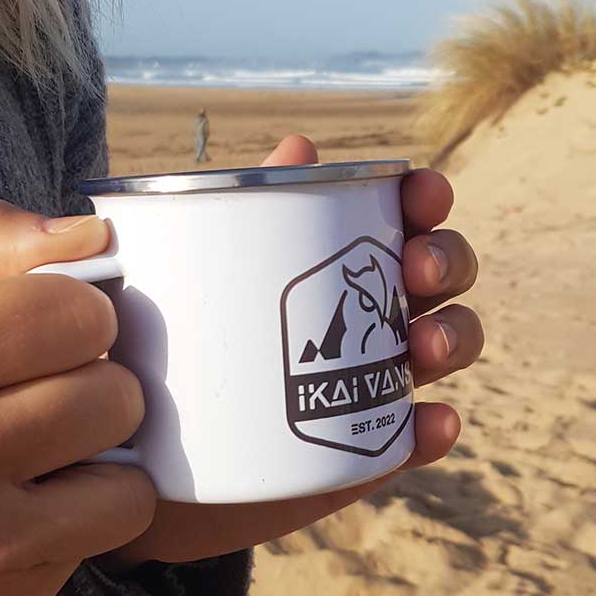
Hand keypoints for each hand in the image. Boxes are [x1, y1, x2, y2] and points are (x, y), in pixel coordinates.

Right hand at [0, 201, 155, 595]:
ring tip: (39, 453)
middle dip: (92, 387)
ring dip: (100, 461)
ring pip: (130, 483)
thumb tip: (94, 236)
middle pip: (116, 397)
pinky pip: (104, 543)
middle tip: (39, 396)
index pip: (83, 314)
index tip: (43, 332)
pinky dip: (79, 521)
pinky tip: (22, 508)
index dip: (75, 316)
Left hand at [100, 135, 482, 567]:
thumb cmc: (172, 341)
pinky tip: (433, 422)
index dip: (428, 200)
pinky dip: (436, 428)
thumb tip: (302, 142)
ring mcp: (374, 383)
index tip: (424, 194)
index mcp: (341, 259)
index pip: (405, 218)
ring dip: (454, 335)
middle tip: (415, 269)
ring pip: (446, 347)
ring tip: (424, 346)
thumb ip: (246, 206)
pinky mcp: (365, 448)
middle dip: (447, 260)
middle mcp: (371, 314)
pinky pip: (417, 439)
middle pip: (442, 276)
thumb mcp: (197, 270)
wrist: (141, 453)